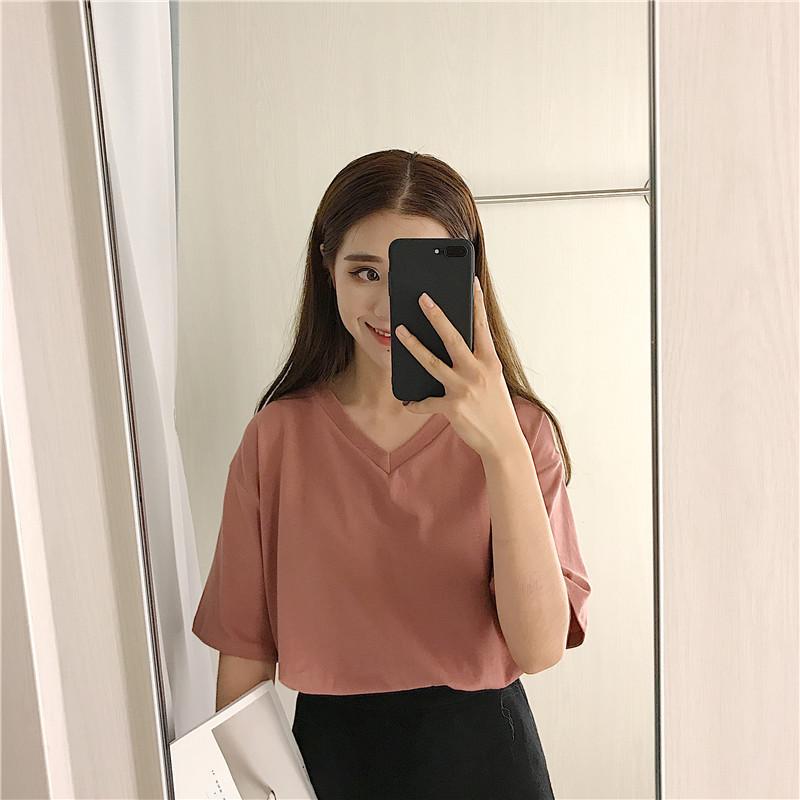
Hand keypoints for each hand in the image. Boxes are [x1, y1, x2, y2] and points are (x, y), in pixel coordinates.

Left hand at [394, 275, 524, 458]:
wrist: (503, 440)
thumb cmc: (495, 406)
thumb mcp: (493, 378)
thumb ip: (477, 360)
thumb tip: (453, 343)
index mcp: (490, 361)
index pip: (481, 326)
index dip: (476, 302)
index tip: (470, 281)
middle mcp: (478, 371)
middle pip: (453, 338)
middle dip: (436, 316)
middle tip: (422, 298)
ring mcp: (465, 389)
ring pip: (432, 363)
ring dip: (413, 346)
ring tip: (399, 332)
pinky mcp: (453, 407)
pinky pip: (426, 402)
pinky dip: (415, 402)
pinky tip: (407, 401)